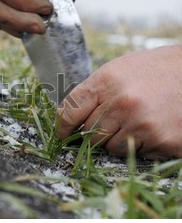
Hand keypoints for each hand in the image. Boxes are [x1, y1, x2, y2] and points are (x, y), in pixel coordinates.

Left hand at [58, 45, 181, 159]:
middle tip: (116, 120)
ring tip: (139, 120)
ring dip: (120, 140)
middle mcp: (121, 102)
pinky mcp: (162, 139)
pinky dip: (143, 144)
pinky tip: (155, 126)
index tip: (61, 134)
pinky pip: (137, 153)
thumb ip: (95, 91)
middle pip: (90, 134)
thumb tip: (70, 117)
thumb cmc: (156, 70)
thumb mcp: (120, 69)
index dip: (63, 126)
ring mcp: (142, 123)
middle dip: (97, 132)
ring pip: (111, 148)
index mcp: (107, 81)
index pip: (71, 110)